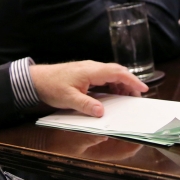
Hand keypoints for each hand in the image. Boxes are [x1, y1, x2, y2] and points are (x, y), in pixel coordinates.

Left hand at [29, 61, 147, 116]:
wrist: (36, 79)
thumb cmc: (51, 86)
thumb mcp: (68, 99)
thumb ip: (86, 104)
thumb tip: (101, 112)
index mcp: (91, 71)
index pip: (117, 72)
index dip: (131, 80)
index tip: (143, 89)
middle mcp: (92, 67)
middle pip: (116, 71)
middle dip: (129, 82)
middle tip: (138, 96)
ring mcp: (88, 69)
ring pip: (111, 73)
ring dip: (121, 83)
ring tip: (128, 97)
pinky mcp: (85, 73)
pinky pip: (104, 76)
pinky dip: (112, 84)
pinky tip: (113, 94)